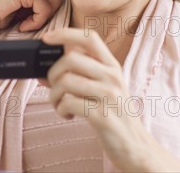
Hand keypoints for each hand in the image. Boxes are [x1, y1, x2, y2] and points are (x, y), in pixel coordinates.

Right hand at [0, 0, 65, 32]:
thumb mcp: (19, 15)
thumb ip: (34, 12)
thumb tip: (53, 20)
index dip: (60, 2)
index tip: (47, 20)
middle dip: (56, 9)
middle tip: (39, 22)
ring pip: (56, 1)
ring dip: (43, 18)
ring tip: (25, 24)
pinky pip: (44, 7)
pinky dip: (36, 21)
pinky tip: (21, 25)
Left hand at [42, 29, 179, 171]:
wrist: (135, 145)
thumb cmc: (113, 113)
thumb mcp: (103, 88)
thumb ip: (80, 75)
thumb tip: (43, 72)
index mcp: (112, 66)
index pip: (89, 38)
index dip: (65, 33)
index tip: (46, 38)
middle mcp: (112, 77)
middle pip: (70, 59)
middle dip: (53, 73)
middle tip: (55, 88)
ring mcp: (109, 96)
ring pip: (65, 81)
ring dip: (54, 95)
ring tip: (59, 104)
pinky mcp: (102, 117)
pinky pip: (68, 103)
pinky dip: (60, 109)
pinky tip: (67, 114)